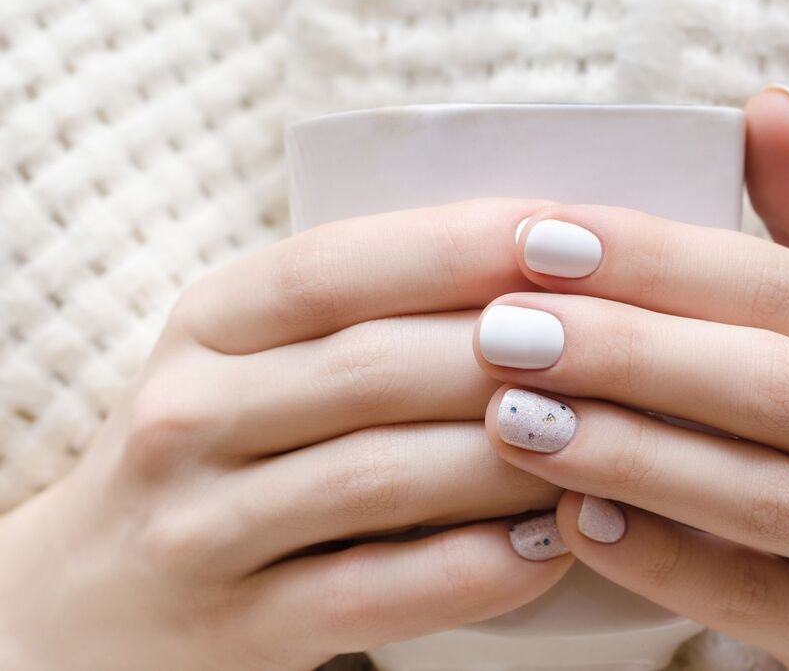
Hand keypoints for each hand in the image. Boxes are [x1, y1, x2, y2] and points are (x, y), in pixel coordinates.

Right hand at [0, 199, 569, 669]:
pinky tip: (557, 544)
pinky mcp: (241, 625)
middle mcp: (189, 415)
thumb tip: (538, 269)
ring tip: (614, 443)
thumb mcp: (250, 360)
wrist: (91, 599)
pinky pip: (381, 592)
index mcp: (207, 325)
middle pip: (375, 368)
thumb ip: (359, 315)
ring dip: (515, 458)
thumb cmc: (216, 451)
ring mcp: (204, 527)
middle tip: (624, 345)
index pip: (335, 267)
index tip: (566, 236)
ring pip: (385, 477)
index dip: (456, 245)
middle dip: (512, 353)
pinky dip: (480, 567)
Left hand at [469, 89, 788, 668]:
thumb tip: (763, 104)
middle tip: (501, 331)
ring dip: (628, 451)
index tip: (539, 239)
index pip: (777, 285)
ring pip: (758, 492)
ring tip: (512, 418)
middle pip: (767, 382)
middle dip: (627, 351)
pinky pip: (752, 596)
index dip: (657, 259)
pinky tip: (574, 522)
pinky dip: (660, 559)